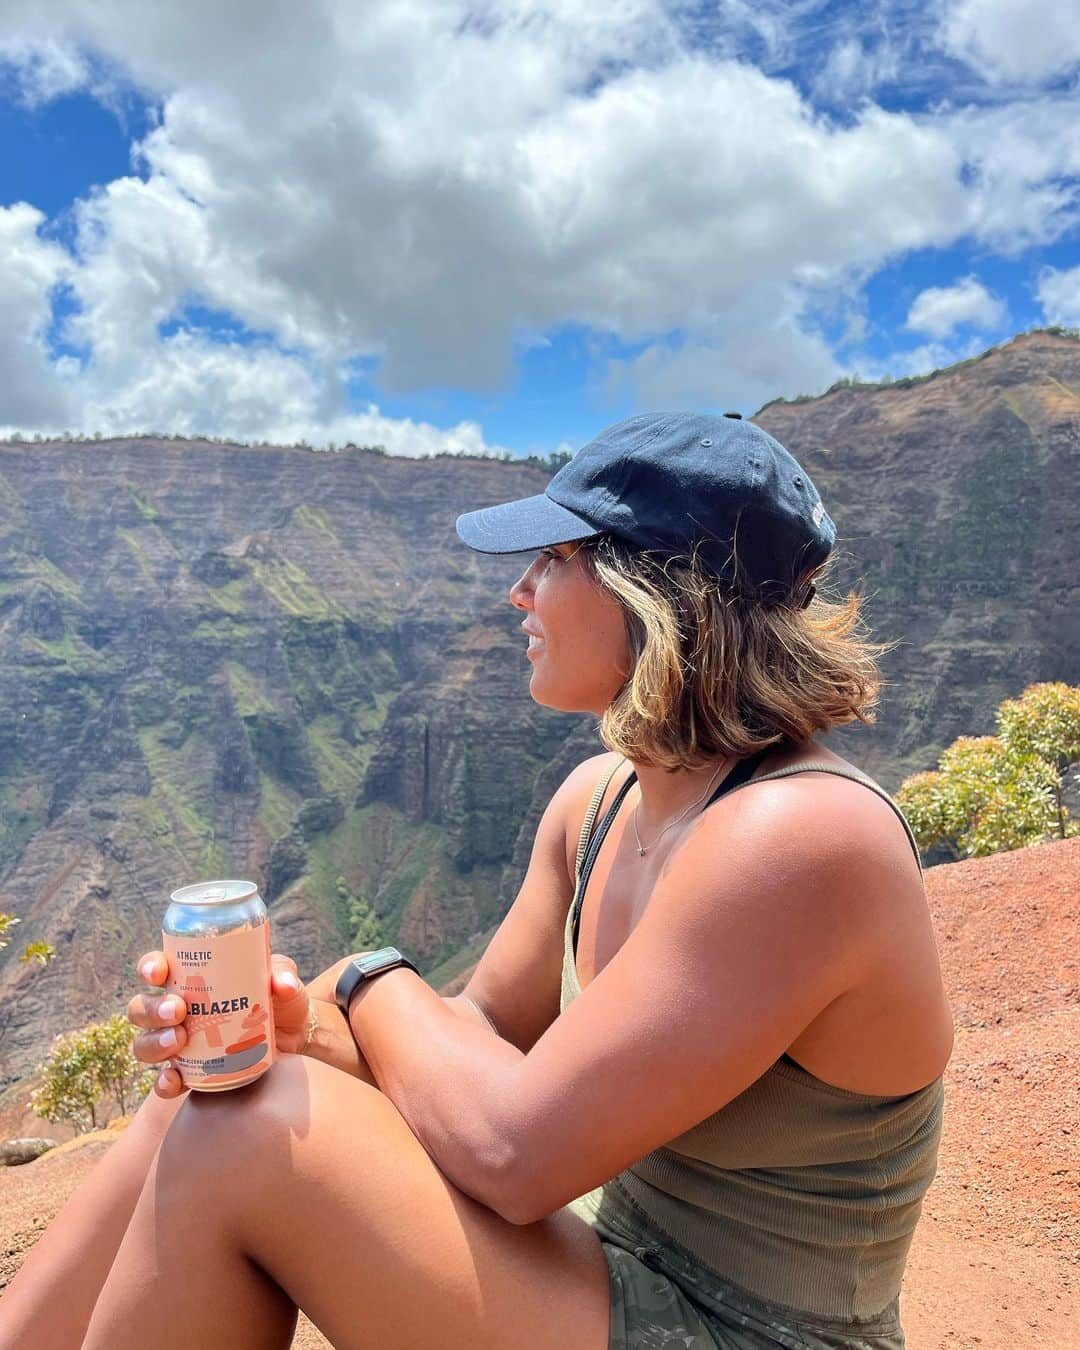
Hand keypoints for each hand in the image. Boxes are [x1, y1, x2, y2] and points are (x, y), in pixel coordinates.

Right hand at [128, 949, 317, 1098]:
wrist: (296, 1034)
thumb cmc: (281, 997)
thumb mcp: (283, 979)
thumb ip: (284, 974)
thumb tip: (281, 984)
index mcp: (191, 977)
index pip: (157, 969)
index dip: (149, 968)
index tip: (159, 973)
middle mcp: (176, 1009)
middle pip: (142, 1008)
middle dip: (153, 1009)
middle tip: (178, 1010)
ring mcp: (179, 1042)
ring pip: (145, 1043)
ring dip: (155, 1042)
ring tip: (178, 1040)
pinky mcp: (190, 1071)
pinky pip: (164, 1081)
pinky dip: (164, 1082)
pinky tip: (174, 1079)